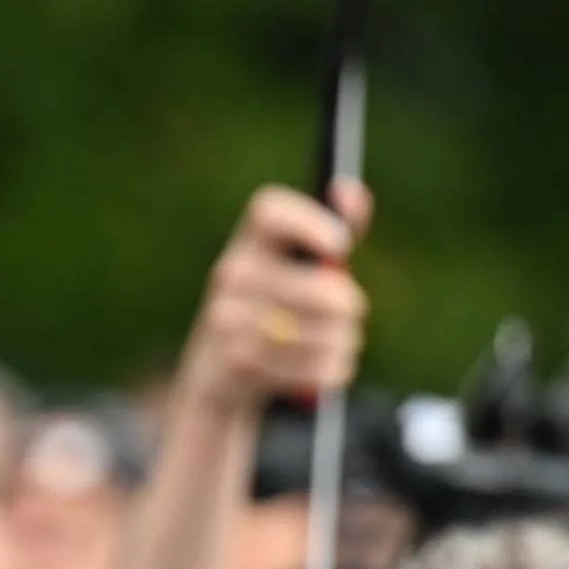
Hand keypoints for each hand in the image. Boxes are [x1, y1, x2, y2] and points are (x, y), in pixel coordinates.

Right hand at [178, 183, 372, 420]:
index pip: (270, 213)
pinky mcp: (235, 362)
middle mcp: (230, 274)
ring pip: (322, 333)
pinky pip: (311, 366)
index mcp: (248, 242)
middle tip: (354, 311)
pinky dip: (331, 369)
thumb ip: (332, 225)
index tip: (343, 245)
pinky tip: (327, 368)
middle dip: (349, 306)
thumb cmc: (270, 311)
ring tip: (338, 343)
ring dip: (343, 342)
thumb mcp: (294, 266)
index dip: (312, 224)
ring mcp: (227, 319)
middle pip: (319, 289)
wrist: (214, 378)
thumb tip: (348, 189)